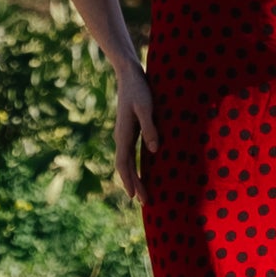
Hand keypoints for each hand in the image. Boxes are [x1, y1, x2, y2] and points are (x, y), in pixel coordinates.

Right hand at [112, 58, 157, 201]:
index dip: (130, 181)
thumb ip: (150, 128)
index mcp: (123, 134)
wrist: (129, 73)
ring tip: (142, 192)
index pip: (124, 164)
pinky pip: (130, 153)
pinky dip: (134, 166)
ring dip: (134, 177)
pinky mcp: (130, 129)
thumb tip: (154, 151)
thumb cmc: (139, 89)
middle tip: (144, 203)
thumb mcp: (146, 107)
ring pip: (127, 161)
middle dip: (134, 185)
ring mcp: (124, 133)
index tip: (135, 197)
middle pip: (125, 167)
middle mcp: (121, 137)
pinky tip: (143, 170)